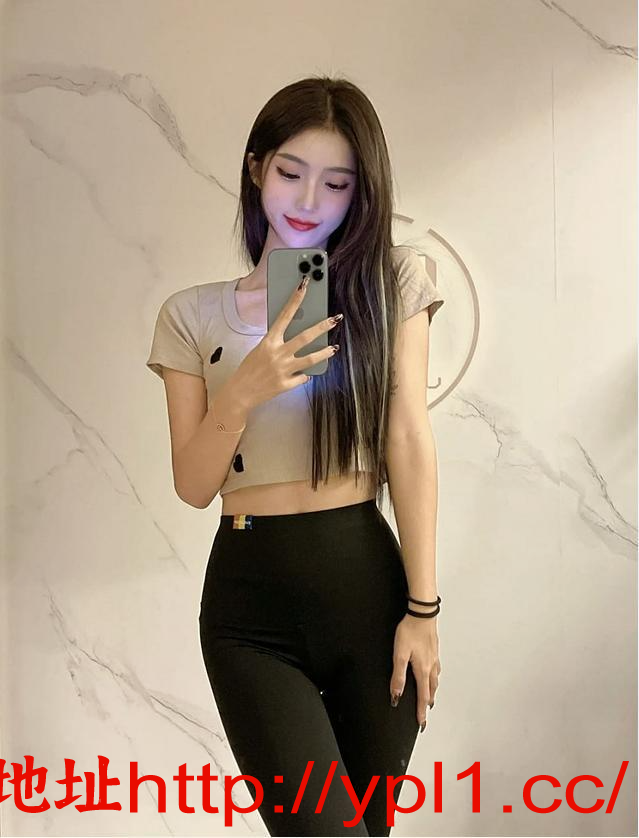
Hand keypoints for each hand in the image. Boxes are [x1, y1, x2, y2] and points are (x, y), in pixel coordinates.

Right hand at [230, 276, 341, 410]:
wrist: (240, 392)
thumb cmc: (250, 368)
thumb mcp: (260, 349)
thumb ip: (277, 342)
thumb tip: (296, 334)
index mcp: (268, 342)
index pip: (284, 316)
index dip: (295, 300)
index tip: (304, 286)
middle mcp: (277, 354)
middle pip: (304, 337)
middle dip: (322, 326)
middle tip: (335, 319)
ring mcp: (282, 370)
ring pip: (310, 359)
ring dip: (324, 352)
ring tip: (334, 348)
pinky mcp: (286, 385)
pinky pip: (303, 378)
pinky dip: (305, 375)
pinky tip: (306, 374)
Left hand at [390, 615, 440, 731]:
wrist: (422, 614)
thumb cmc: (410, 631)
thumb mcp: (399, 654)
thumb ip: (398, 676)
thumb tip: (397, 694)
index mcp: (422, 670)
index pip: (422, 696)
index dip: (421, 711)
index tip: (421, 723)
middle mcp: (431, 666)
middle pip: (430, 691)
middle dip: (427, 705)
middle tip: (425, 715)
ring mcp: (434, 658)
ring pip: (435, 681)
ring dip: (432, 692)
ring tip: (429, 700)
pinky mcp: (434, 650)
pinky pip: (436, 670)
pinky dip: (434, 679)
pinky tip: (432, 675)